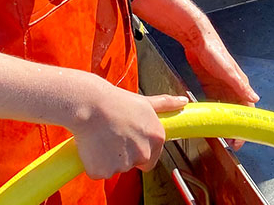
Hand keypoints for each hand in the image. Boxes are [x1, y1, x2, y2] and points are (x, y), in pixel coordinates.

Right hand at [68, 76, 186, 178]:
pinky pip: (99, 172)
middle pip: (133, 163)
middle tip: (113, 136)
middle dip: (124, 155)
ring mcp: (124, 164)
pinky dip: (94, 163)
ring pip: (115, 168)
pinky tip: (93, 145)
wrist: (90, 105)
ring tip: (103, 137)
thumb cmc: (116, 102)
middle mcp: (144, 153)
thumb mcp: (145, 102)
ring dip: (108, 158)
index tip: (128, 140)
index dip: (138, 150)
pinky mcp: (104, 171)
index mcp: (157, 139)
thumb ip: (166, 105)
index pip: (151, 159)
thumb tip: (184, 101)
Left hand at [183, 28, 258, 150]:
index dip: (246, 124)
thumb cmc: (214, 52)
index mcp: (239, 83)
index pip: (247, 108)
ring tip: (222, 136)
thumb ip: (240, 85)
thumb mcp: (228, 71)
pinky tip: (210, 118)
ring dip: (225, 121)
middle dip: (236, 127)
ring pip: (225, 108)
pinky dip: (214, 111)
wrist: (197, 38)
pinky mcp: (209, 83)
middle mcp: (232, 86)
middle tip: (232, 143)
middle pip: (236, 110)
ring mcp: (220, 85)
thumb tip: (255, 98)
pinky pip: (213, 101)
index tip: (241, 140)